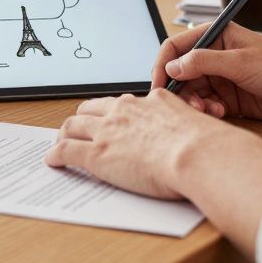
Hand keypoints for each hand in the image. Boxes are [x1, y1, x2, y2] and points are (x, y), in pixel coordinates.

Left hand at [45, 90, 261, 199]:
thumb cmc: (208, 147)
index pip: (121, 102)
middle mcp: (124, 110)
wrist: (198, 155)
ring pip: (73, 126)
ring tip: (61, 143)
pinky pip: (66, 150)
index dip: (110, 112)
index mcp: (150, 101)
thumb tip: (196, 136)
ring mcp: (107, 131)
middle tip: (77, 129)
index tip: (107, 119)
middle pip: (91, 109)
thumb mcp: (197, 124)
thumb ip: (187, 124)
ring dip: (64, 134)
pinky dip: (56, 155)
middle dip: (82, 119)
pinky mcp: (95, 153)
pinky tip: (53, 161)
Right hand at [151, 23, 261, 125]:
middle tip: (187, 105)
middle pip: (180, 72)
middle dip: (179, 89)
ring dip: (194, 103)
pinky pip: (206, 105)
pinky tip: (219, 114)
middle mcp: (215, 55)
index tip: (158, 85)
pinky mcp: (230, 99)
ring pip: (191, 92)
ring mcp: (222, 78)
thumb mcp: (241, 62)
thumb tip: (172, 66)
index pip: (176, 46)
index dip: (163, 64)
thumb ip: (203, 62)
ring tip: (208, 111)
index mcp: (217, 35)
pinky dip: (207, 112)